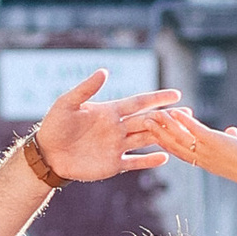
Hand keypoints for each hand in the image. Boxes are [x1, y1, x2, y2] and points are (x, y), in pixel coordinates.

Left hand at [32, 69, 182, 187]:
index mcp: (110, 111)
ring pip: (146, 140)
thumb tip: (104, 71)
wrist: (47, 154)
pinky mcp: (113, 164)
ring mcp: (117, 146)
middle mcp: (117, 128)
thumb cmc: (54, 126)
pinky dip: (150, 161)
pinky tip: (166, 158)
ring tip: (184, 133)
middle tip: (189, 114)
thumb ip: (86, 89)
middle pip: (148, 121)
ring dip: (164, 137)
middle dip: (168, 118)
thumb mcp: (67, 103)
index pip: (138, 103)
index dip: (156, 98)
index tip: (175, 94)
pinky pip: (135, 162)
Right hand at [134, 103, 236, 190]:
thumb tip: (233, 131)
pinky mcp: (213, 141)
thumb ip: (232, 140)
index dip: (167, 143)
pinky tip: (173, 111)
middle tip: (144, 123)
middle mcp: (201, 157)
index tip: (155, 135)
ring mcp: (205, 150)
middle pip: (174, 145)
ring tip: (152, 116)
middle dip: (158, 134)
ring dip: (164, 126)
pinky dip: (182, 121)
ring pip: (179, 137)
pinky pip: (193, 130)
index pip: (181, 152)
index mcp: (205, 162)